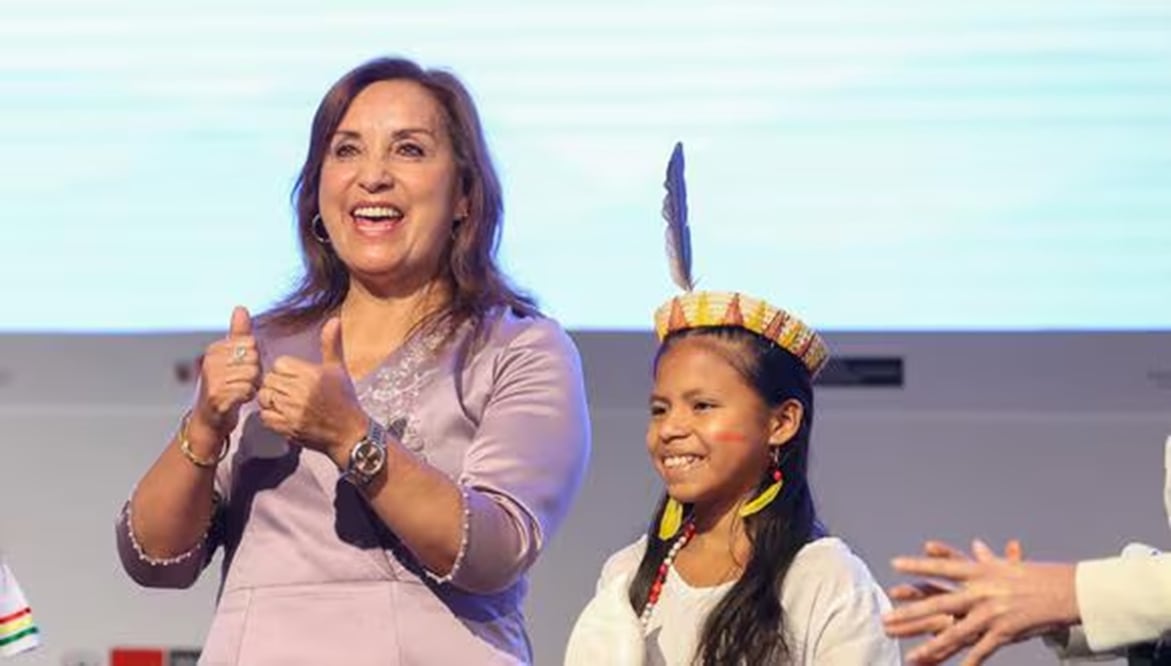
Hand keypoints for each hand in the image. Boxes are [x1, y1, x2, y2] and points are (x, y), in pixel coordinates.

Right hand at [192, 306, 261, 439]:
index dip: (254, 358)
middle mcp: (210, 361)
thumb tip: (241, 308)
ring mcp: (212, 379)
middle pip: (253, 358)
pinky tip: (238, 400)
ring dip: (252, 385)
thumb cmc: (224, 388)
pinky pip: (247, 390)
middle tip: (241, 382)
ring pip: (252, 374)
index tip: (242, 369)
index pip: (251, 343)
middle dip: (254, 372)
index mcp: (214, 349)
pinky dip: (247, 396)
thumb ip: (238, 333)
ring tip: (239, 391)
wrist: (208, 421)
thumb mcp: (230, 358)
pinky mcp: (217, 397)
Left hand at [257, 316, 366, 462]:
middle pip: (270, 380)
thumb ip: (331, 344)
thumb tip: (334, 320)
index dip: (285, 370)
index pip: (280, 364)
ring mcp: (293, 411)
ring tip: (284, 402)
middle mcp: (301, 392)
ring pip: (265, 397)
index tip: (295, 377)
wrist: (348, 433)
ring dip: (271, 399)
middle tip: (289, 390)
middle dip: (277, 384)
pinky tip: (282, 414)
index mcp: (312, 375)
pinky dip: (270, 415)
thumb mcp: (339, 370)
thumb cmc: (344, 399)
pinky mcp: (288, 428)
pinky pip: (264, 416)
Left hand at [885, 539, 1076, 665]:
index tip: (895, 564)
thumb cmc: (1037, 576)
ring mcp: (992, 612)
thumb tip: (976, 546)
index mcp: (980, 572)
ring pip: (955, 632)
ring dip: (931, 647)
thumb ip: (987, 559)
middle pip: (939, 603)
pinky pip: (981, 651)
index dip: (918, 566)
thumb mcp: (1009, 566)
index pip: (942, 567)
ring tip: (911, 657)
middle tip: (886, 620)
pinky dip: (968, 663)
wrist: (1068, 591)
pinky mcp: (1005, 631)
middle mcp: (981, 591)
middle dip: (910, 614)